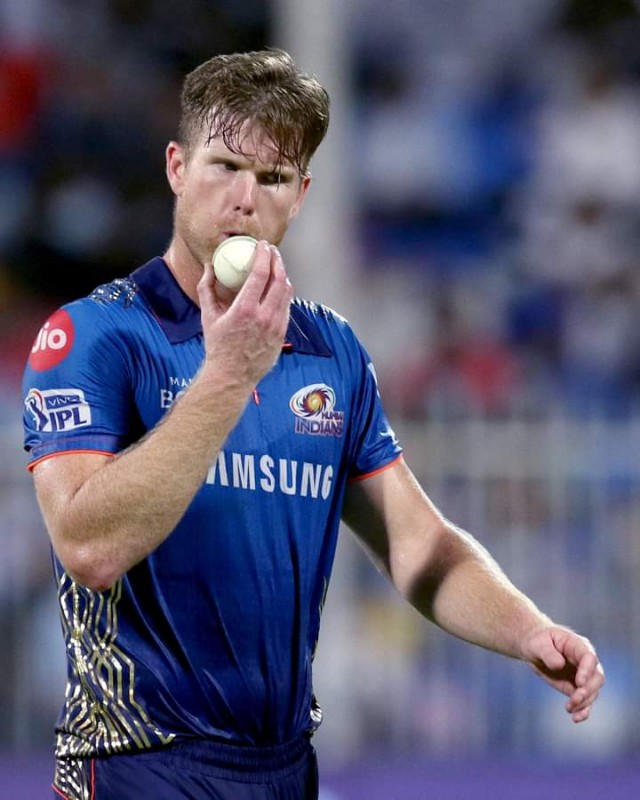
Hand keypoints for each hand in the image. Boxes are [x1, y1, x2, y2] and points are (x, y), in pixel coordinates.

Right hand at [197, 240, 292, 387]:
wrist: (232, 375)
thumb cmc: (217, 346)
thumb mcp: (207, 317)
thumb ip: (207, 289)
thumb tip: (208, 267)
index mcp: (245, 310)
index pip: (261, 274)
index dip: (264, 255)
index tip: (263, 245)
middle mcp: (264, 317)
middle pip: (279, 279)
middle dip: (277, 260)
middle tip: (272, 251)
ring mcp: (276, 326)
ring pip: (287, 293)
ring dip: (283, 275)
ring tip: (276, 266)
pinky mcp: (282, 334)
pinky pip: (287, 307)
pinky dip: (284, 293)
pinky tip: (278, 288)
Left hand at [521, 625, 604, 722]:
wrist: (535, 650)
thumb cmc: (538, 641)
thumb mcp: (538, 644)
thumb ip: (548, 653)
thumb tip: (559, 665)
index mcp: (578, 645)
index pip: (589, 657)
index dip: (587, 671)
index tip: (579, 683)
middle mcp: (585, 661)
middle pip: (597, 677)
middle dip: (588, 690)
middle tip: (575, 699)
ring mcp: (584, 676)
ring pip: (593, 692)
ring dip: (584, 702)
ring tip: (569, 708)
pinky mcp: (577, 689)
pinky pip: (586, 702)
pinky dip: (583, 711)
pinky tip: (575, 718)